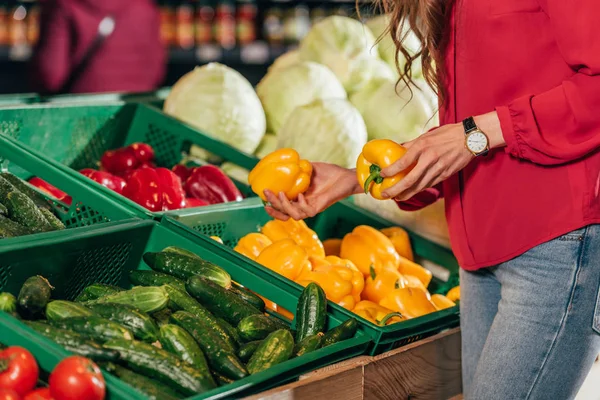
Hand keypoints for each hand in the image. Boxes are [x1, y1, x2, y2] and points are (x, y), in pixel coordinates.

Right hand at [264, 162, 361, 220]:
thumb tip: (285, 162)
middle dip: (274, 205)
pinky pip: (307, 212)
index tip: (263, 198)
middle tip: (266, 193)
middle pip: (285, 213)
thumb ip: (298, 168)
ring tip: (280, 194)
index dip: (272, 207)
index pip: (283, 208)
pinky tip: (300, 195)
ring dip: (284, 206)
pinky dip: (301, 204)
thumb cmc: (330, 173)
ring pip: (294, 215)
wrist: (347, 176)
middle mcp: (304, 206)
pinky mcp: (320, 207)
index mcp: (300, 199)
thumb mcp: (309, 168)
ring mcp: (312, 207)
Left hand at [380, 112, 504, 200]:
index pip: (402, 162)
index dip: (390, 171)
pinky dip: (419, 189)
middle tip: (385, 194)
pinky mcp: (445, 175)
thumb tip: (398, 149)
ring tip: (396, 197)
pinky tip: (412, 192)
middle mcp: (429, 159)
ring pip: (419, 186)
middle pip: (409, 180)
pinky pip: (429, 184)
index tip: (382, 175)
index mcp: (423, 147)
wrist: (470, 138)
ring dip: (406, 193)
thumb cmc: (447, 134)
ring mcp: (439, 169)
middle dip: (395, 190)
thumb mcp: (426, 135)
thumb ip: (412, 145)